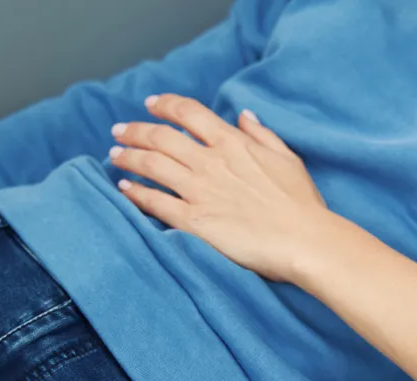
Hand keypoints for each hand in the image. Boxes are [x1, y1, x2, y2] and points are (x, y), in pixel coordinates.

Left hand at [110, 94, 330, 282]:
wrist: (302, 240)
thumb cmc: (301, 204)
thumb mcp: (287, 158)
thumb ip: (262, 135)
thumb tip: (243, 116)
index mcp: (233, 143)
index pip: (189, 113)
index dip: (165, 105)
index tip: (150, 103)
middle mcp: (210, 162)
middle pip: (161, 137)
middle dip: (135, 130)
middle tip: (119, 131)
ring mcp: (199, 191)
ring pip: (151, 165)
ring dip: (128, 157)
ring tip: (114, 155)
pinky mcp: (194, 221)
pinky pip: (155, 202)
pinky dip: (136, 192)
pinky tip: (125, 187)